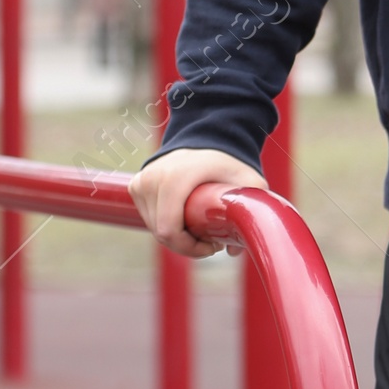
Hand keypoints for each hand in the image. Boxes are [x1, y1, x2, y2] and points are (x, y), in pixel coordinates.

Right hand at [129, 147, 267, 257]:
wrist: (207, 137)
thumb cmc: (229, 163)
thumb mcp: (249, 181)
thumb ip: (253, 210)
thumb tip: (234, 250)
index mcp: (175, 179)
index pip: (169, 230)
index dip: (190, 247)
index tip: (212, 246)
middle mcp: (152, 179)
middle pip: (162, 233)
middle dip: (186, 245)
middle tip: (210, 240)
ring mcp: (140, 182)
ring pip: (154, 228)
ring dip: (176, 236)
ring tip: (200, 228)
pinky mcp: (136, 186)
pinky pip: (148, 217)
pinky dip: (165, 224)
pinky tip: (185, 219)